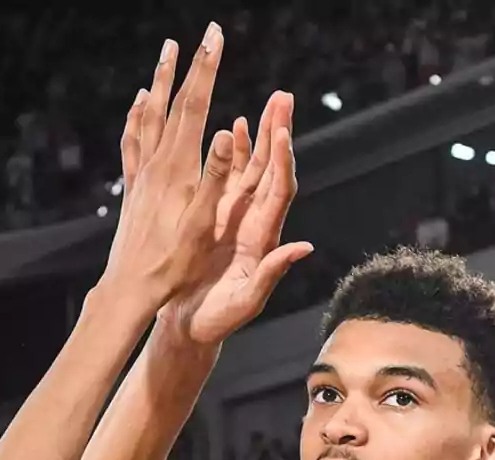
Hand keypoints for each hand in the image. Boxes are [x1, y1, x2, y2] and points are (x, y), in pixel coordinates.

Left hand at [102, 25, 237, 308]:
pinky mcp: (134, 186)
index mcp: (178, 168)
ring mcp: (142, 173)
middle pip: (172, 103)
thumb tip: (223, 134)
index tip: (214, 38)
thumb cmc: (173, 263)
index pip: (194, 106)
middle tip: (199, 37)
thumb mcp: (201, 224)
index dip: (206, 69)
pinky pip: (133, 140)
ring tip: (166, 54)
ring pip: (150, 115)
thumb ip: (214, 177)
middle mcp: (157, 163)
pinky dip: (137, 115)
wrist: (131, 286)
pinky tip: (139, 104)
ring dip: (161, 82)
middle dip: (189, 67)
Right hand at [149, 92, 312, 344]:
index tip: (282, 133)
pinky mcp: (215, 217)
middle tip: (284, 98)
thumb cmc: (217, 321)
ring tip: (270, 104)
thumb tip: (305, 247)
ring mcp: (235, 217)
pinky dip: (234, 151)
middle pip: (272, 171)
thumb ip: (271, 274)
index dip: (282, 163)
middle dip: (279, 134)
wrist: (189, 326)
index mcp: (262, 239)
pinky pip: (229, 177)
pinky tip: (236, 127)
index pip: (279, 193)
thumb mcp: (246, 302)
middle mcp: (253, 222)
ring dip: (261, 136)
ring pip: (253, 169)